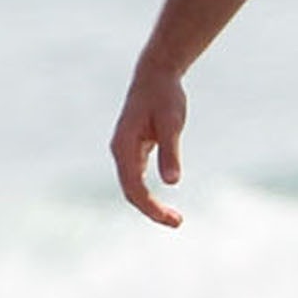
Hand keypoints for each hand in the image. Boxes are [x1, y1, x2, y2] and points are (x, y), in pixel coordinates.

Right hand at [111, 64, 190, 227]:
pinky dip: (149, 191)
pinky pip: (137, 177)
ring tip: (174, 217)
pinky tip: (162, 201)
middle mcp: (120, 152)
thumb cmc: (165, 97)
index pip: (134, 187)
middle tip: (178, 222)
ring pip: (133, 186)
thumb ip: (170, 152)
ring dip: (150, 203)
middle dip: (151, 210)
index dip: (151, 207)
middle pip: (131, 191)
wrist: (155, 75)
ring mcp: (125, 151)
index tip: (171, 219)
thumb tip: (172, 182)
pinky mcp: (134, 148)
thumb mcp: (172, 123)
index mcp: (124, 147)